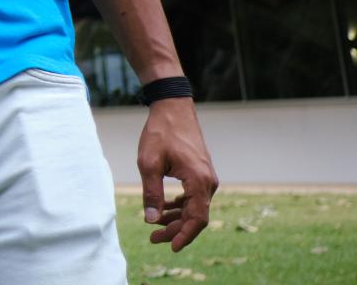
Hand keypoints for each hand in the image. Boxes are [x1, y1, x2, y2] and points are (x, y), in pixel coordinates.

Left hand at [137, 98, 216, 250]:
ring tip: (154, 227)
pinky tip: (164, 209)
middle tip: (153, 238)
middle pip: (196, 216)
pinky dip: (180, 206)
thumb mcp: (149, 163)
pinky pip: (193, 197)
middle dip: (176, 230)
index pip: (197, 218)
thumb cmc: (160, 132)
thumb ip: (151, 193)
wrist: (173, 108)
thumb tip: (151, 219)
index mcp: (198, 180)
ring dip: (176, 219)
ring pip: (194, 207)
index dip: (185, 235)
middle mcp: (208, 181)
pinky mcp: (200, 173)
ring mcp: (206, 177)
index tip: (172, 247)